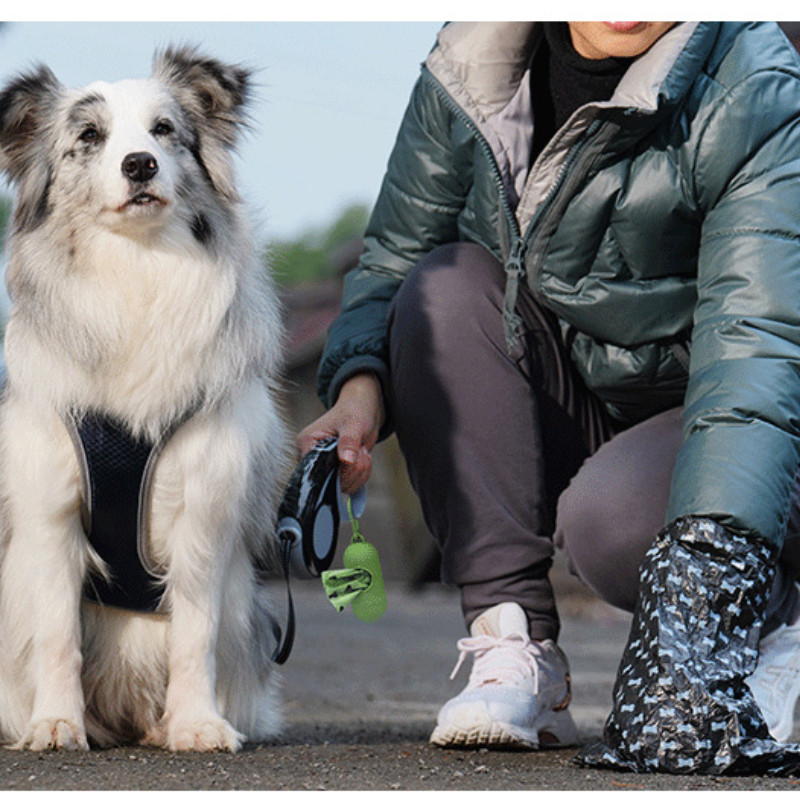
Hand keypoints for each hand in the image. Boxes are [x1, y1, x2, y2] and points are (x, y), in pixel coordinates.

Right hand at [296, 372, 383, 494]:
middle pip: (328, 483)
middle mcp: (312, 458)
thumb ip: (349, 442)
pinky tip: (363, 458)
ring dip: (359, 473)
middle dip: (351, 471)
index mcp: (307, 443)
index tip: (351, 460)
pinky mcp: (336, 472)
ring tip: (361, 451)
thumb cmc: (354, 411)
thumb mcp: (353, 424)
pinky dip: (361, 476)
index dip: (334, 472)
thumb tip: (346, 461)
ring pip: (342, 487)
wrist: (365, 410)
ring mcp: (325, 467)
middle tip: (361, 450)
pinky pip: (349, 486)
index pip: (314, 471)